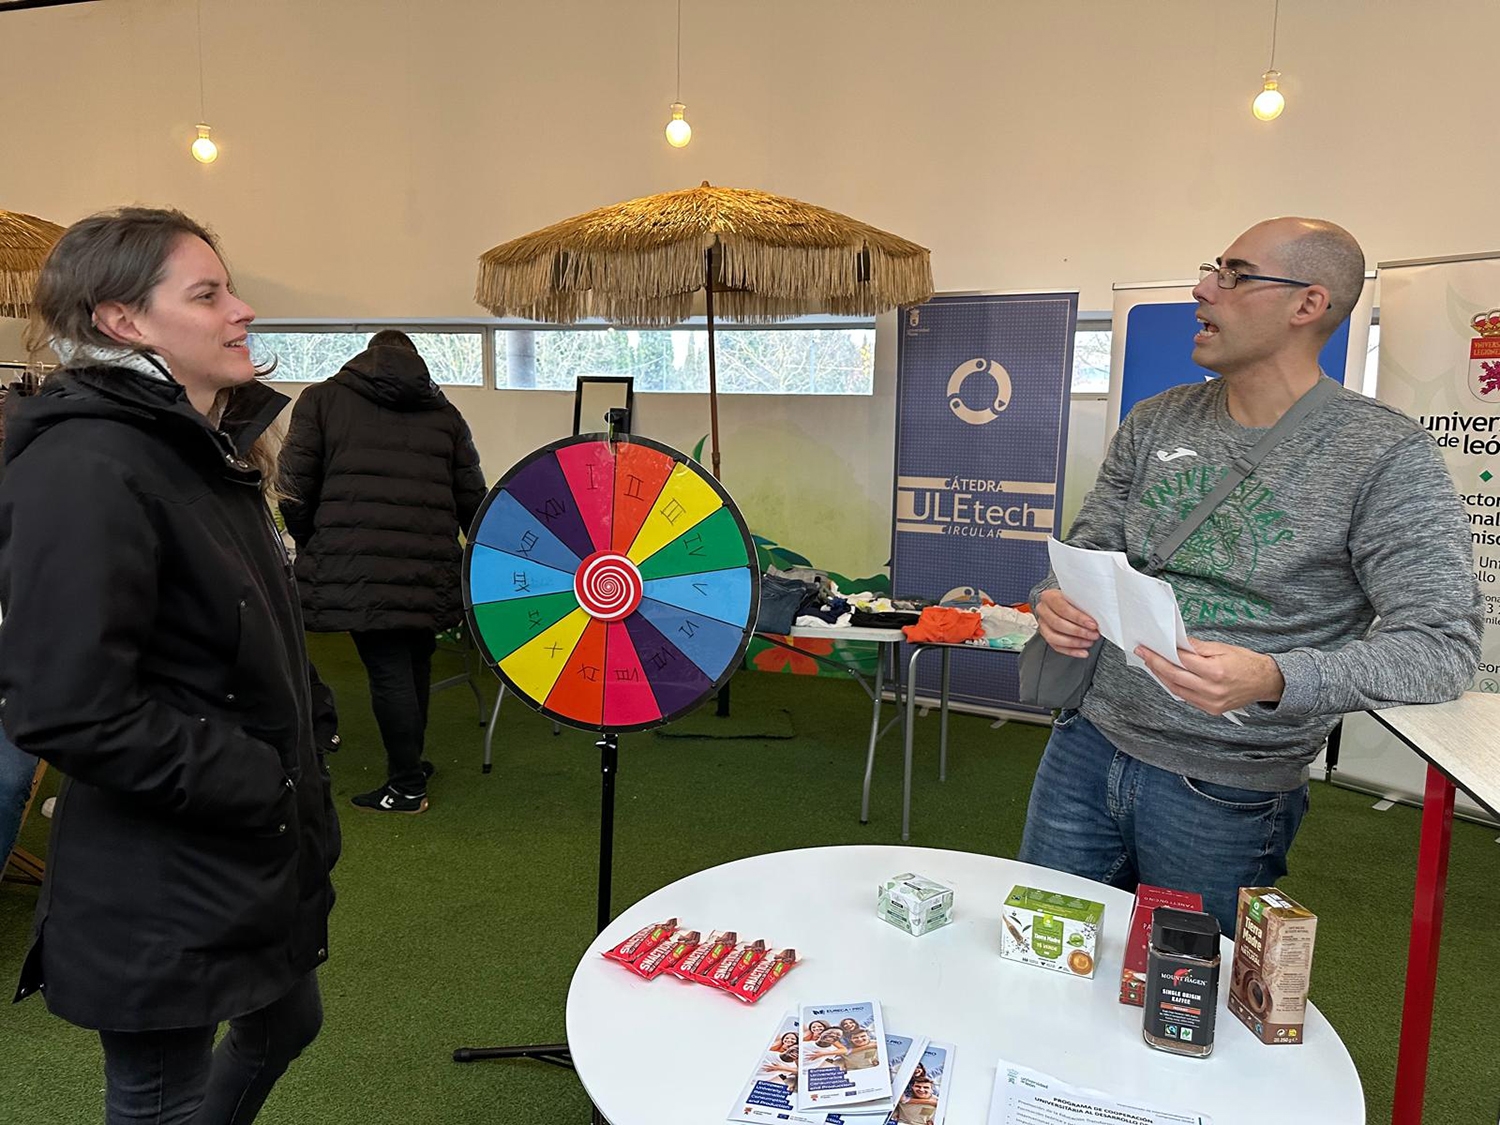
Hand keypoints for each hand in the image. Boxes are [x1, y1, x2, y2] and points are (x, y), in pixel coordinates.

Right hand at [1035, 588, 1098, 657]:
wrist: (1065, 602)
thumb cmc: (1072, 599)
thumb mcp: (1077, 596)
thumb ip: (1083, 604)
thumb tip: (1098, 613)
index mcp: (1049, 596)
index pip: (1062, 608)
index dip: (1078, 618)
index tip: (1092, 624)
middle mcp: (1043, 610)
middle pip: (1057, 623)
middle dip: (1078, 631)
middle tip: (1093, 634)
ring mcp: (1043, 624)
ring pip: (1054, 637)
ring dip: (1074, 642)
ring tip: (1089, 642)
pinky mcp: (1046, 636)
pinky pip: (1057, 647)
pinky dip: (1071, 651)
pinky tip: (1082, 651)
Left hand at [1133, 639, 1284, 714]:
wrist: (1267, 682)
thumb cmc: (1247, 662)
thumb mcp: (1223, 648)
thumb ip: (1198, 648)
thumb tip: (1177, 644)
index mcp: (1216, 671)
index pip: (1181, 661)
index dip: (1161, 654)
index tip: (1148, 647)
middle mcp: (1212, 690)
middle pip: (1174, 677)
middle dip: (1155, 665)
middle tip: (1143, 654)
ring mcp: (1211, 703)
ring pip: (1177, 690)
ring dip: (1162, 677)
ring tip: (1152, 664)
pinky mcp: (1211, 710)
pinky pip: (1187, 698)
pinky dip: (1175, 686)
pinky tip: (1168, 677)